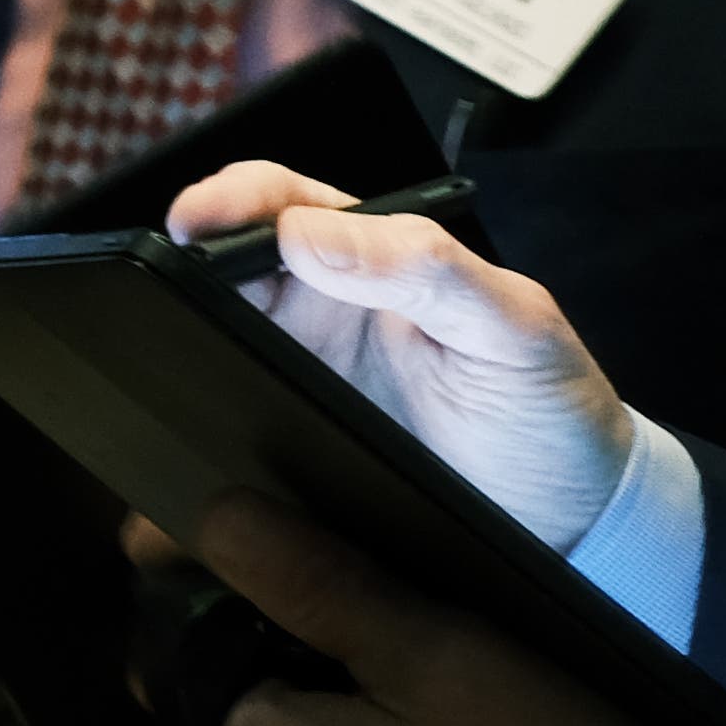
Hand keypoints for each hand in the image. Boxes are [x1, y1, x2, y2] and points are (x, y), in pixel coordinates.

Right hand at [169, 162, 642, 550]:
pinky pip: (217, 397)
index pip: (285, 200)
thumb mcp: (515, 329)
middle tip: (164, 276)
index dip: (233, 197)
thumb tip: (308, 234)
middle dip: (182, 254)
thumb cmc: (552, 414)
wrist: (567, 528)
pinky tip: (180, 397)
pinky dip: (186, 390)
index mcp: (378, 257)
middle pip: (226, 256)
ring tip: (158, 330)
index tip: (197, 220)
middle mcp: (327, 305)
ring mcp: (298, 369)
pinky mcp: (281, 430)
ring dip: (175, 320)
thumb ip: (432, 269)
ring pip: (208, 325)